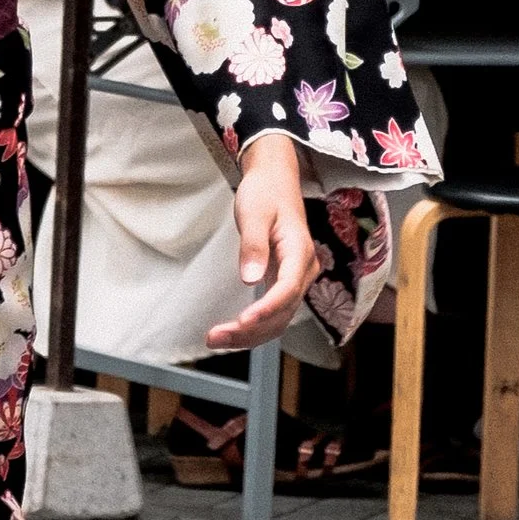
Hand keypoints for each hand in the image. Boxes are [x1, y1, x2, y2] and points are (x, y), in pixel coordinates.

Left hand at [207, 131, 312, 349]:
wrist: (275, 180)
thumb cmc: (265, 192)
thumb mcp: (253, 213)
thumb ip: (253, 245)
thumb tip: (250, 279)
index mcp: (300, 252)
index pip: (287, 289)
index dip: (266, 309)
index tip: (242, 321)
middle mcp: (304, 270)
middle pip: (283, 312)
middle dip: (250, 330)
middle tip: (214, 337)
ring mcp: (296, 278)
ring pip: (279, 318)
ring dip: (250, 334)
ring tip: (216, 339)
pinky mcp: (284, 281)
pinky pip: (274, 312)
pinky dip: (254, 326)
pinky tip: (232, 331)